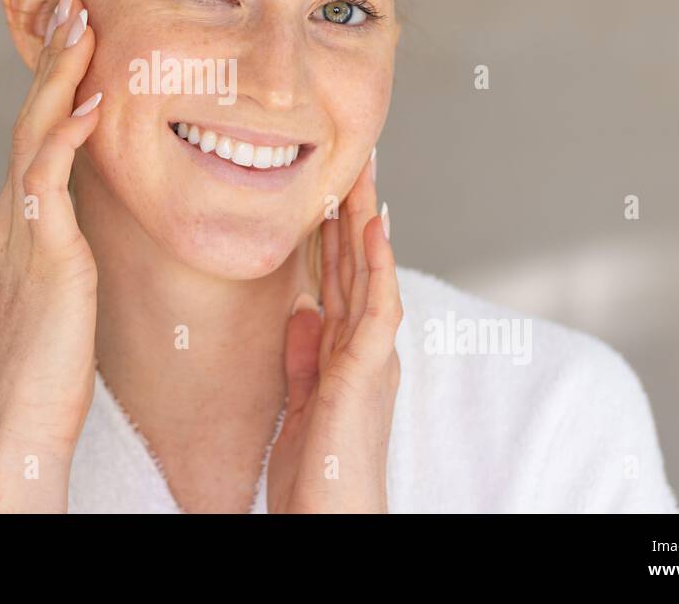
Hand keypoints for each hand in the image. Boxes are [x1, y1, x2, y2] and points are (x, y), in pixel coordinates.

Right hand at [0, 0, 100, 512]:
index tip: (75, 32)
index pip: (36, 133)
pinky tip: (89, 103)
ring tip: (78, 23)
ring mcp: (19, 233)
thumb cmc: (48, 366)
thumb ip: (64, 243)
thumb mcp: (59, 288)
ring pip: (33, 135)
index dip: (53, 81)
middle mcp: (11, 217)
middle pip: (29, 118)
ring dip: (56, 76)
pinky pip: (47, 183)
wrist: (19, 424)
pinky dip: (65, 137)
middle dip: (50, 57)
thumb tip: (78, 220)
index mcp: (18, 222)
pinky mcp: (41, 256)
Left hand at [267, 151, 402, 512]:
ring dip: (367, 222)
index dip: (336, 234)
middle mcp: (366, 349)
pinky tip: (373, 228)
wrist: (332, 520)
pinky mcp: (368, 372)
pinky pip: (377, 307)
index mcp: (349, 354)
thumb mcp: (300, 404)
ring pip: (372, 274)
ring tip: (364, 173)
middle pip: (360, 267)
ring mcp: (372, 357)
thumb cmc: (319, 473)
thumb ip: (303, 357)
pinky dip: (378, 265)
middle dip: (355, 212)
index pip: (342, 280)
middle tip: (355, 159)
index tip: (329, 190)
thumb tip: (303, 310)